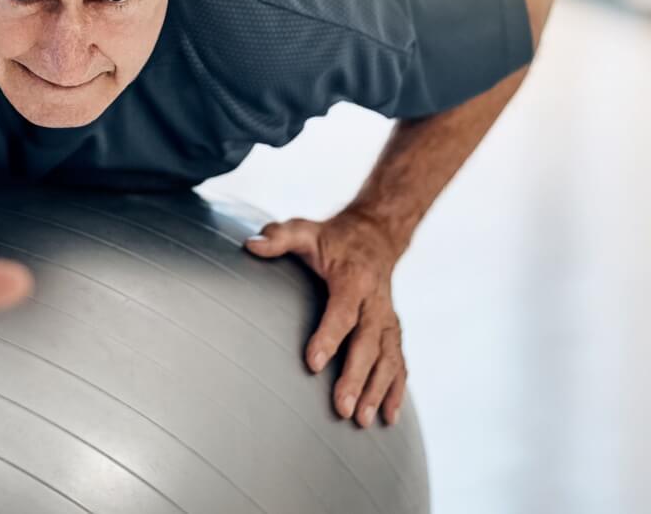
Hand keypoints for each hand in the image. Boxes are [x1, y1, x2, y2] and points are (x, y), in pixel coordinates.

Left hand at [246, 210, 406, 427]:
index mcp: (353, 279)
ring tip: (362, 421)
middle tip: (342, 408)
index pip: (343, 311)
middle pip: (368, 343)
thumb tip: (251, 244)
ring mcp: (387, 319)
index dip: (329, 336)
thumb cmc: (332, 238)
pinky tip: (388, 417)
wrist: (375, 236)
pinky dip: (396, 390)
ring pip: (388, 358)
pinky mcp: (392, 331)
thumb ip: (279, 237)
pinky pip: (399, 362)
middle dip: (356, 377)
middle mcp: (376, 302)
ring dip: (377, 391)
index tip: (312, 363)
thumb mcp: (305, 230)